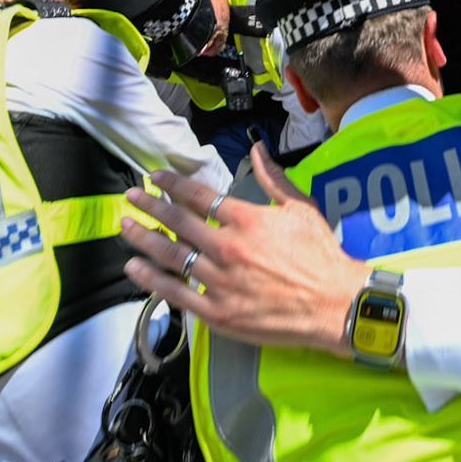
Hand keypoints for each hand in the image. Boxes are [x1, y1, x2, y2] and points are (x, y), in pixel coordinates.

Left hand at [121, 142, 369, 350]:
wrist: (334, 305)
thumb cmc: (320, 255)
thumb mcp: (301, 208)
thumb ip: (273, 178)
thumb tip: (257, 148)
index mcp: (246, 220)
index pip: (199, 196)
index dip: (172, 184)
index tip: (154, 177)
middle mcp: (227, 248)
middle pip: (177, 223)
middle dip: (149, 207)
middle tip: (131, 198)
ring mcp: (219, 283)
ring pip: (171, 256)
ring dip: (143, 239)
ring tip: (126, 227)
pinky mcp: (218, 313)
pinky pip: (176, 294)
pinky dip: (152, 280)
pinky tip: (136, 268)